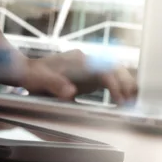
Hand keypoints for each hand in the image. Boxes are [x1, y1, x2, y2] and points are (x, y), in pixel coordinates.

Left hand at [20, 50, 137, 103]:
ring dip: (125, 84)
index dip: (113, 84)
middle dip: (126, 82)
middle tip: (134, 100)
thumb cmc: (32, 74)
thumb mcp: (39, 80)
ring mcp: (89, 68)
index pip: (102, 69)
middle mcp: (86, 61)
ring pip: (114, 72)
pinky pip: (108, 80)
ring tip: (133, 101)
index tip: (119, 98)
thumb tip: (71, 93)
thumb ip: (54, 84)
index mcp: (77, 60)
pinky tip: (123, 100)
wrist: (27, 71)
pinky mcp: (88, 77)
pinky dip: (117, 89)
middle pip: (114, 67)